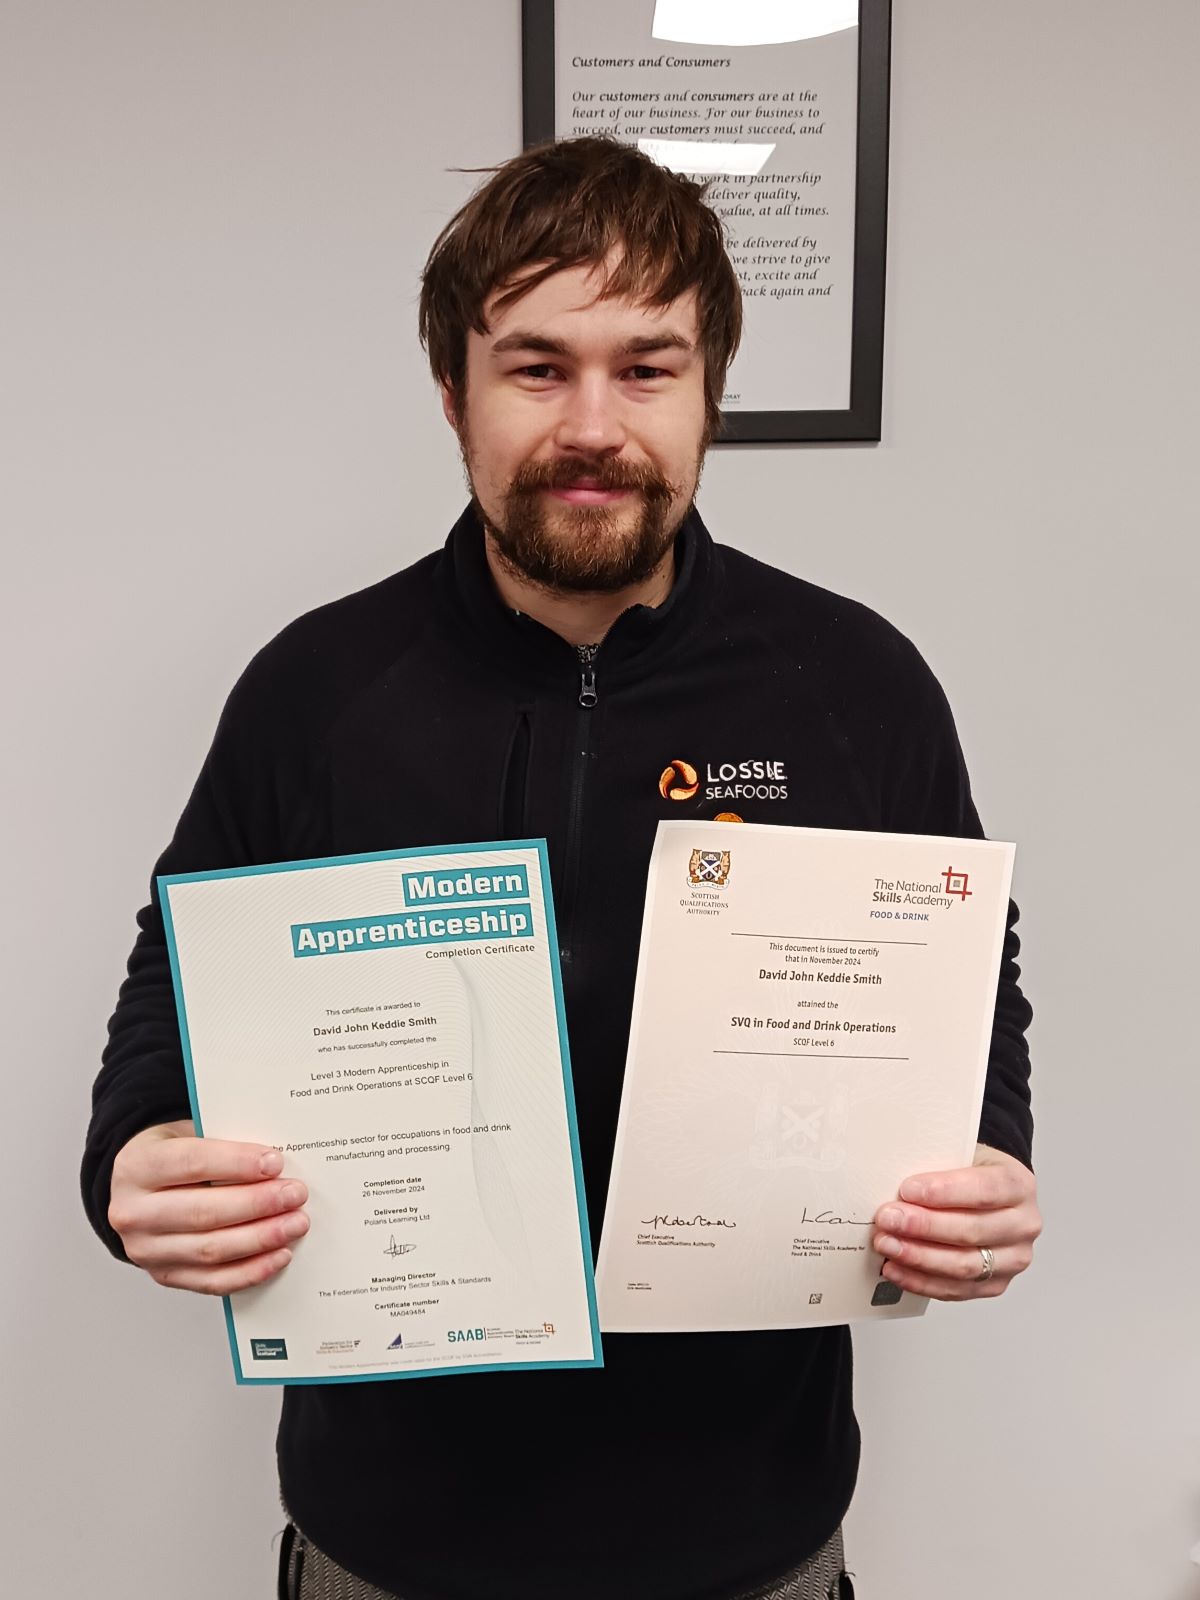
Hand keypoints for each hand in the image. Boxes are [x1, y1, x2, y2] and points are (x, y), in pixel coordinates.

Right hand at [108, 1119, 308, 1294]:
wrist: (138, 1188)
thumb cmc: (171, 1157)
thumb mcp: (188, 1133)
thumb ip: (224, 1143)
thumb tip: (276, 1161)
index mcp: (138, 1166)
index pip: (191, 1163)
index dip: (237, 1164)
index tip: (275, 1163)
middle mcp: (133, 1212)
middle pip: (204, 1212)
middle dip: (258, 1204)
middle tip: (295, 1195)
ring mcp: (146, 1250)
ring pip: (211, 1250)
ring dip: (261, 1238)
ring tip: (295, 1224)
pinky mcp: (163, 1275)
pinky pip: (213, 1281)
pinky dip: (251, 1271)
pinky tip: (279, 1255)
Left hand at [871, 1143, 1040, 1301]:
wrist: (989, 1193)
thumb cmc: (971, 1172)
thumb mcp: (961, 1153)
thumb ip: (936, 1166)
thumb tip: (892, 1185)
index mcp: (1018, 1185)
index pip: (984, 1190)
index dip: (944, 1192)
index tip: (907, 1190)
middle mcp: (1023, 1225)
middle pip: (971, 1231)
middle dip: (923, 1227)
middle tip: (888, 1219)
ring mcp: (1013, 1259)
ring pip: (964, 1265)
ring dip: (918, 1257)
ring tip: (887, 1244)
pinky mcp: (995, 1284)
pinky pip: (957, 1289)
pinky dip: (921, 1281)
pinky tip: (896, 1268)